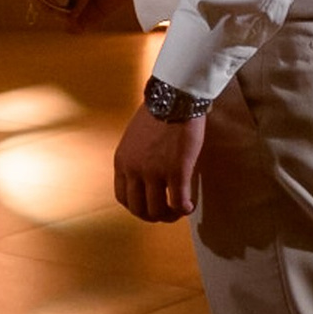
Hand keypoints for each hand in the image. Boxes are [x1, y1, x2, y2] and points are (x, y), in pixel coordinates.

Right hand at [15, 0, 136, 29]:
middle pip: (54, 0)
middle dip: (46, 6)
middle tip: (38, 7)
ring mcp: (84, 2)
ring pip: (64, 14)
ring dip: (58, 17)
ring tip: (54, 18)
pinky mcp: (95, 14)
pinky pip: (80, 25)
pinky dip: (74, 28)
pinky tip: (69, 26)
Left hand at [114, 101, 205, 221]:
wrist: (174, 98)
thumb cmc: (158, 113)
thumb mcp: (134, 138)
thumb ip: (135, 158)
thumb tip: (144, 174)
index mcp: (122, 162)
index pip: (122, 197)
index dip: (137, 207)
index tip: (149, 206)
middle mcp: (134, 171)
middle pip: (139, 209)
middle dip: (153, 215)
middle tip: (166, 213)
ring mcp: (155, 173)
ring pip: (159, 210)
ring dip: (170, 215)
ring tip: (180, 210)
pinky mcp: (177, 172)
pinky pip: (178, 202)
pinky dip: (184, 208)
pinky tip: (190, 206)